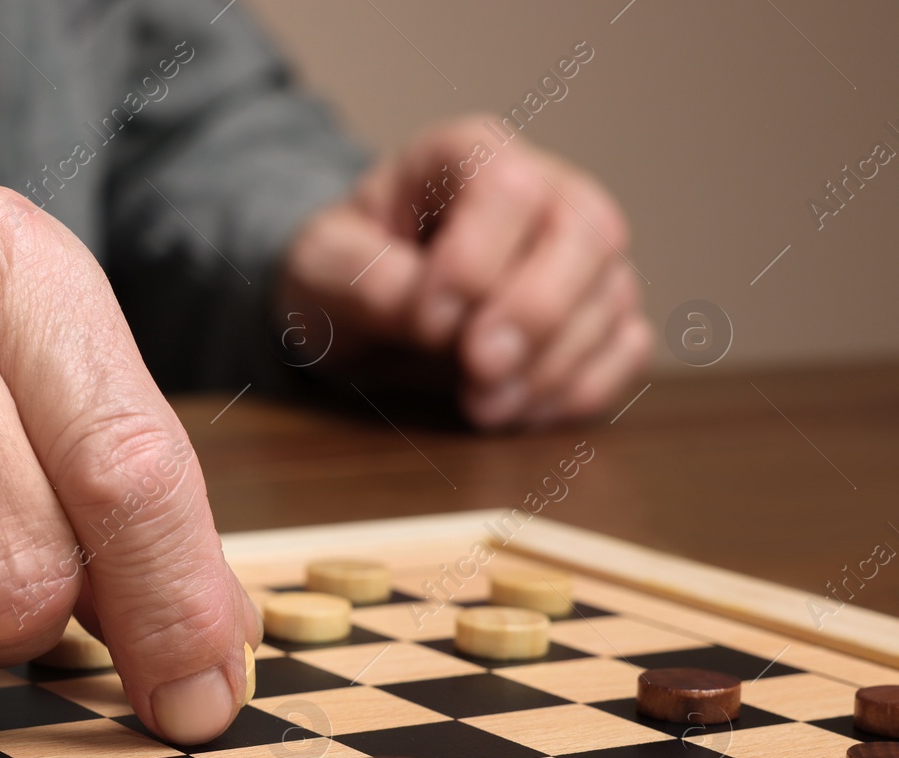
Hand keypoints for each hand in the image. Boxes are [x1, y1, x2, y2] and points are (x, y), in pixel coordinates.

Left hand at [278, 114, 651, 427]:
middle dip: (535, 314)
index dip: (475, 262)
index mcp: (468, 155)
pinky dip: (583, 389)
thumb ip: (366, 280)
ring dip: (551, 366)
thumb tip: (436, 316)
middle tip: (479, 372)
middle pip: (587, 232)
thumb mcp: (321, 267)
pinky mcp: (599, 314)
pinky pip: (628, 347)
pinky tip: (522, 410)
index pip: (508, 189)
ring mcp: (580, 253)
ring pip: (612, 295)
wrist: (354, 313)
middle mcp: (544, 190)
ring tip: (481, 405)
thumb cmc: (342, 273)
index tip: (427, 320)